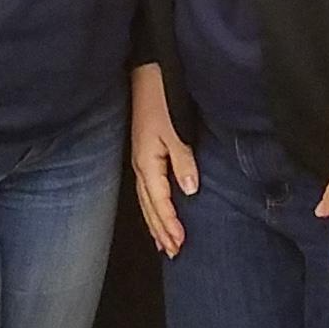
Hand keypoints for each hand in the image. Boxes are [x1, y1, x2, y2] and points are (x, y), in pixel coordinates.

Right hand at [129, 63, 196, 255]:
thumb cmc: (162, 99)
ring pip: (145, 201)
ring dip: (155, 223)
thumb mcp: (175, 130)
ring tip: (164, 244)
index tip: (181, 243)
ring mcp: (139, 161)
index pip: (159, 201)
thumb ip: (183, 161)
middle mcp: (140, 166)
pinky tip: (157, 213)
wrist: (146, 74)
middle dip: (161, 230)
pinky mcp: (142, 155)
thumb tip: (189, 191)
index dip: (170, 223)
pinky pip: (146, 190)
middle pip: (149, 207)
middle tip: (174, 253)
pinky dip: (152, 208)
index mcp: (147, 162)